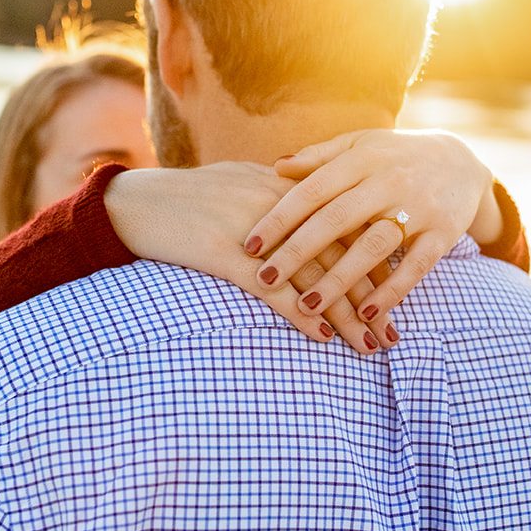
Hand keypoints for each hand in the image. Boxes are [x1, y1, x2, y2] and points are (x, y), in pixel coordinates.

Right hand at [103, 164, 385, 355]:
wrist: (133, 203)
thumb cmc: (184, 199)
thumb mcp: (237, 184)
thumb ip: (276, 195)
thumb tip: (306, 212)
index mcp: (286, 186)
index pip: (346, 225)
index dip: (375, 264)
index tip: (397, 295)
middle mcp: (279, 204)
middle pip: (342, 254)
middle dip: (372, 298)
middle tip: (394, 333)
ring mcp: (255, 230)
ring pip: (315, 276)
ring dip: (348, 315)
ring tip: (370, 346)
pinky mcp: (227, 254)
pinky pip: (274, 290)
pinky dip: (302, 315)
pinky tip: (323, 337)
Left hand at [243, 129, 500, 328]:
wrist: (463, 160)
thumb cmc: (395, 156)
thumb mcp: (360, 146)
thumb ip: (319, 157)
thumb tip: (275, 167)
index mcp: (362, 159)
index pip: (313, 189)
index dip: (280, 218)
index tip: (249, 245)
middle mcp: (389, 181)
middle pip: (336, 219)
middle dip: (298, 252)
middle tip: (264, 280)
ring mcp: (420, 208)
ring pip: (374, 246)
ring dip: (340, 278)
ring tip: (308, 306)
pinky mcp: (444, 234)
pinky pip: (416, 267)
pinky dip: (391, 291)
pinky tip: (364, 312)